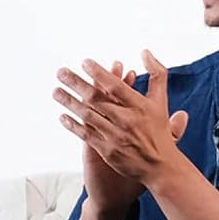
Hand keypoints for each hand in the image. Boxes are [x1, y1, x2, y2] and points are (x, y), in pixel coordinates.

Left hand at [55, 52, 190, 193]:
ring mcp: (115, 136)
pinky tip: (62, 116)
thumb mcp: (162, 102)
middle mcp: (127, 120)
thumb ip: (157, 75)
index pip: (116, 87)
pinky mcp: (107, 150)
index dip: (100, 74)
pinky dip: (73, 125)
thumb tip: (146, 52)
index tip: (85, 63)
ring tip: (56, 91)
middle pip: (97, 99)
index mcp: (140, 106)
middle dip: (76, 84)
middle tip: (61, 72)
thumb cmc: (160, 131)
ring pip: (88, 115)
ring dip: (70, 102)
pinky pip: (86, 135)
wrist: (160, 167)